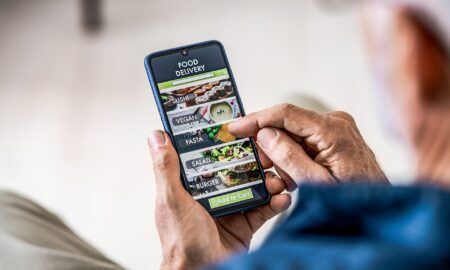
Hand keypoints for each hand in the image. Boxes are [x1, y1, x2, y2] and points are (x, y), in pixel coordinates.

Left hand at [148, 130, 290, 269]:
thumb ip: (166, 169)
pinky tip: (282, 197)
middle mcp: (211, 193)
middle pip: (236, 167)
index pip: (206, 155)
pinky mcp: (245, 222)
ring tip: (277, 178)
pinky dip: (275, 201)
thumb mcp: (172, 200)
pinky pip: (264, 207)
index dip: (221, 141)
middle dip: (253, 159)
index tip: (236, 127)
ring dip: (268, 179)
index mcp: (191, 185)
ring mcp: (230, 207)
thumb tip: (156, 137)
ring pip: (253, 185)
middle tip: (266, 152)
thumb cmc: (181, 242)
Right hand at [228, 103, 388, 187]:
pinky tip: (295, 175)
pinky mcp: (334, 136)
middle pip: (287, 123)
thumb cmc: (352, 200)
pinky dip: (293, 155)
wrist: (379, 208)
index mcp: (332, 130)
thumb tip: (264, 134)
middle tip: (260, 167)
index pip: (285, 113)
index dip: (256, 119)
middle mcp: (335, 122)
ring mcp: (336, 127)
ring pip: (293, 133)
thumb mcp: (315, 183)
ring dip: (282, 153)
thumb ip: (288, 156)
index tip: (234, 127)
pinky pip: (303, 140)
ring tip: (286, 179)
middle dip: (269, 143)